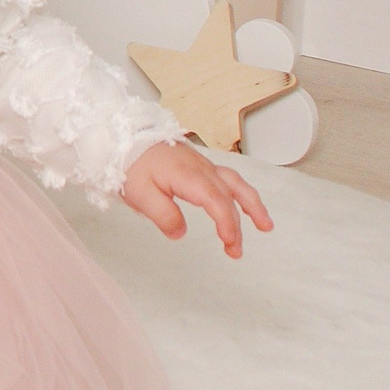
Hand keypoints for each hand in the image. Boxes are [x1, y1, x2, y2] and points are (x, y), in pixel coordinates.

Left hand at [121, 140, 273, 257]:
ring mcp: (201, 164)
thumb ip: (163, 215)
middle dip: (238, 225)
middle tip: (236, 251)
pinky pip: (227, 178)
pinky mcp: (198, 165)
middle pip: (229, 196)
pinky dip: (240, 192)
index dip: (227, 223)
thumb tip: (181, 233)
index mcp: (188, 175)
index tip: (230, 243)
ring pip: (235, 183)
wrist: (123, 138)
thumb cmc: (130, 164)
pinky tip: (242, 203)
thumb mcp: (140, 195)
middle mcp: (200, 168)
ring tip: (266, 225)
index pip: (216, 201)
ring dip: (252, 204)